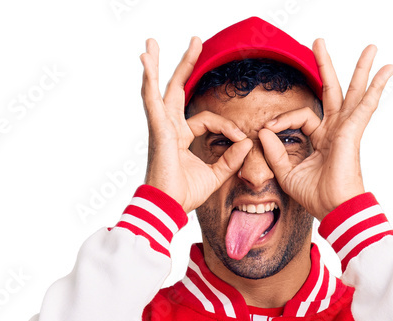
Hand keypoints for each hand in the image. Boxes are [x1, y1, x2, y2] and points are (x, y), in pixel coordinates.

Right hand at [139, 36, 252, 213]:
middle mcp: (169, 128)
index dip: (227, 127)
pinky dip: (148, 80)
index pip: (207, 119)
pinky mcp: (157, 129)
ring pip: (160, 88)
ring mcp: (161, 127)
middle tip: (196, 41)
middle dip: (186, 65)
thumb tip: (247, 143)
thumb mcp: (215, 175)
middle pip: (177, 90)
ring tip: (152, 43)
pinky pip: (151, 100)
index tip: (242, 139)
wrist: (169, 207)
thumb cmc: (185, 194)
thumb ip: (231, 159)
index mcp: (181, 137)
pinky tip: (146, 61)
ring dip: (158, 64)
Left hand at [257, 39, 392, 219]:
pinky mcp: (353, 131)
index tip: (267, 130)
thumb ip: (275, 153)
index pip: (301, 117)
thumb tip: (264, 132)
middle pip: (331, 91)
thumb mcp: (287, 173)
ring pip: (353, 91)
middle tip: (318, 42)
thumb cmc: (316, 197)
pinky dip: (376, 87)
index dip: (282, 120)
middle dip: (325, 66)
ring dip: (361, 68)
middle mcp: (336, 130)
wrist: (334, 209)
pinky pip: (366, 104)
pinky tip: (387, 71)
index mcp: (322, 139)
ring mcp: (346, 129)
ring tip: (372, 48)